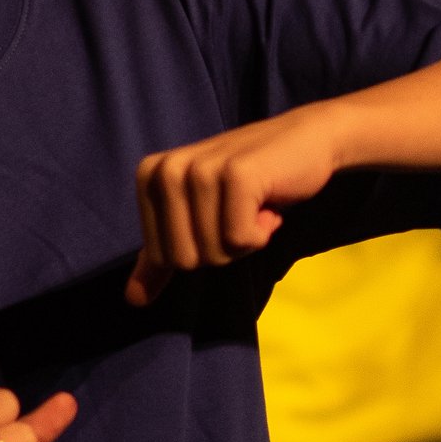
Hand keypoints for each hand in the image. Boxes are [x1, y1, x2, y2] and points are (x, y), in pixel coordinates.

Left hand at [128, 105, 345, 303]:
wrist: (307, 141)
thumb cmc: (251, 182)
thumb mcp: (198, 217)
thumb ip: (162, 258)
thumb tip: (133, 300)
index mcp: (150, 176)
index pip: (163, 258)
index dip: (200, 250)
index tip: (220, 215)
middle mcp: (168, 169)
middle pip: (187, 260)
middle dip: (223, 249)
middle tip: (240, 213)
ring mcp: (201, 169)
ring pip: (215, 253)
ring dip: (246, 240)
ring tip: (255, 205)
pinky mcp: (236, 175)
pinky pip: (242, 240)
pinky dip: (263, 233)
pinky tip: (269, 204)